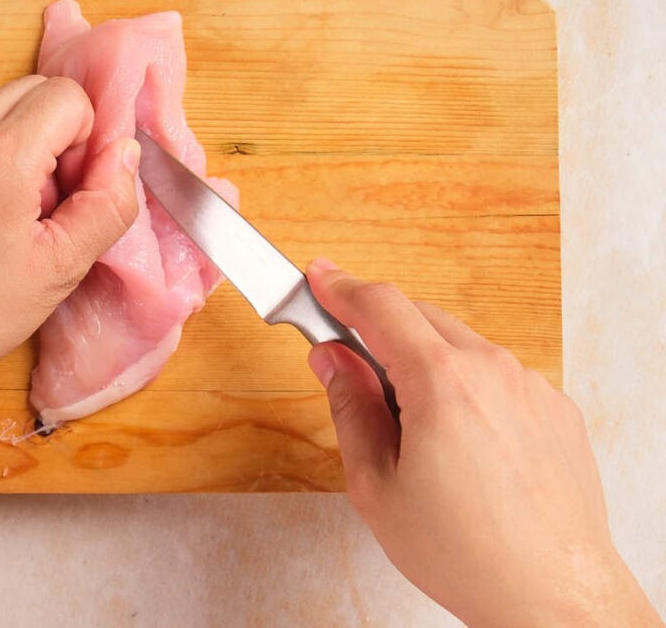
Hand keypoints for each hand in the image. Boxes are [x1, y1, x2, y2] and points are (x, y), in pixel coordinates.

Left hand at [0, 74, 139, 420]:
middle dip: (49, 136)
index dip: (82, 142)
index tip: (65, 193)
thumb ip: (108, 204)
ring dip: (6, 148)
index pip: (67, 96)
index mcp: (0, 156)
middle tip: (38, 202)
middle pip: (28, 91)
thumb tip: (124, 153)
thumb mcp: (61, 270)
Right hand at [305, 261, 661, 627]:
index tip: (319, 278)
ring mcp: (530, 387)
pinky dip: (466, 385)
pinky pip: (496, 374)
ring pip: (460, 345)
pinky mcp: (554, 408)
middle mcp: (493, 371)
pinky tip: (458, 440)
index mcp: (442, 384)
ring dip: (423, 360)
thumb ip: (350, 409)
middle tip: (348, 364)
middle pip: (420, 317)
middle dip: (378, 328)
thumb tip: (332, 360)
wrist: (553, 596)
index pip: (382, 306)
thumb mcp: (376, 486)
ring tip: (410, 425)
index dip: (341, 286)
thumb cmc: (467, 553)